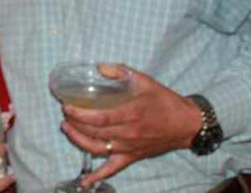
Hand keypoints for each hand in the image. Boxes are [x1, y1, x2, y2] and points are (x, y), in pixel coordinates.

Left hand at [58, 65, 202, 187]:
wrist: (186, 124)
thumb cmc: (165, 101)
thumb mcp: (145, 81)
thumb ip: (121, 73)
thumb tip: (99, 68)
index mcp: (131, 114)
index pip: (98, 118)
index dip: (79, 114)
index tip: (66, 106)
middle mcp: (128, 134)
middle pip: (94, 132)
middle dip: (74, 123)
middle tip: (65, 113)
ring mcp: (129, 147)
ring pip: (97, 149)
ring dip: (78, 140)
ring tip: (66, 129)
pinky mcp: (132, 156)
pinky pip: (113, 168)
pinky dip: (98, 175)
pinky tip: (85, 181)